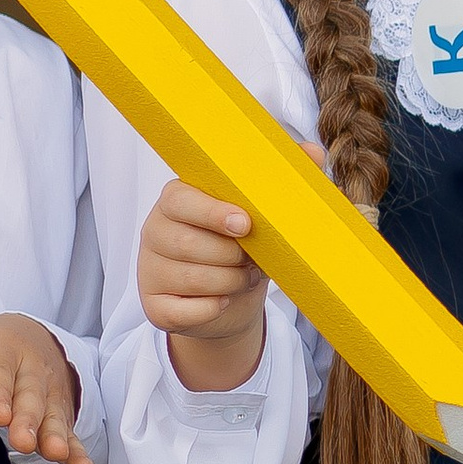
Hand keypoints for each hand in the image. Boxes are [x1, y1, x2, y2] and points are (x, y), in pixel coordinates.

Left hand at [0, 313, 91, 463]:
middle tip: (25, 442)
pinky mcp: (59, 411)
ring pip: (53, 414)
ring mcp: (50, 391)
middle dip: (30, 419)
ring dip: (56, 436)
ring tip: (57, 455)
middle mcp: (33, 368)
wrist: (30, 336)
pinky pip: (68, 431)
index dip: (0, 394)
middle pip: (32, 395)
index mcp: (2, 347)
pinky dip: (77, 449)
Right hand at [139, 178, 269, 392]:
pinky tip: (224, 301)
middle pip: (188, 243)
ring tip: (244, 275)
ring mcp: (149, 269)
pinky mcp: (154, 305)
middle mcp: (155, 231)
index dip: (212, 213)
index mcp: (177, 200)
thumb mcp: (264, 211)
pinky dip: (211, 309)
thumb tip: (313, 152)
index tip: (245, 224)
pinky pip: (182, 311)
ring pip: (192, 278)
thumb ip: (283, 179)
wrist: (234, 296)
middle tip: (253, 259)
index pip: (180, 200)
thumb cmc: (247, 243)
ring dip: (230, 282)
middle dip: (232, 256)